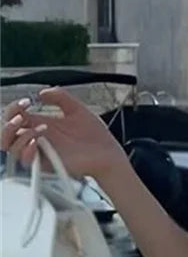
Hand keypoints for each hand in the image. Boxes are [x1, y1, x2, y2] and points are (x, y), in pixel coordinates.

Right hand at [1, 88, 127, 184]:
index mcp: (40, 125)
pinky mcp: (46, 165)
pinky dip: (26, 149)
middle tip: (22, 114)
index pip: (14, 116)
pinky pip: (25, 160)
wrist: (108, 154)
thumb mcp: (77, 109)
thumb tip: (41, 92)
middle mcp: (36, 138)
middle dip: (7, 120)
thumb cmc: (95, 135)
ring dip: (18, 134)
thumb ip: (60, 96)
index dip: (13, 107)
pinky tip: (38, 141)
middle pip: (5, 132)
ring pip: (9, 147)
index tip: (26, 101)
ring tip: (38, 127)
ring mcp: (40, 152)